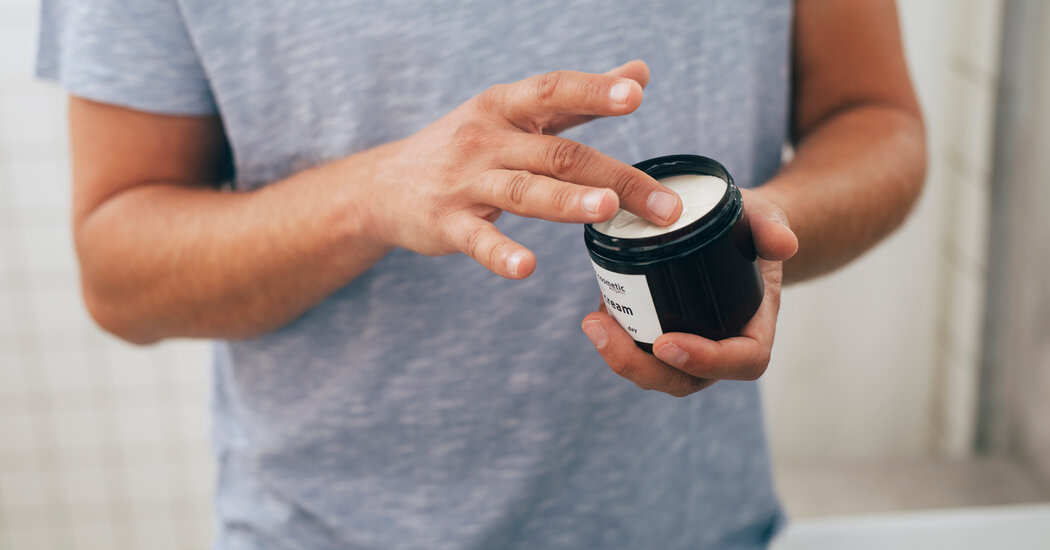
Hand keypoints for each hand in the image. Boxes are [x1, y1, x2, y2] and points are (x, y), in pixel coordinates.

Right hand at [360, 60, 683, 277]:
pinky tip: (526, 267)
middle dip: (615, 178)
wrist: (384, 185)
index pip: (553, 92)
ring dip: (567, 201)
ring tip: (607, 211)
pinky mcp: (447, 223)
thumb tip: (639, 72)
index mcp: (506, 107)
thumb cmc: (465, 146)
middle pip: (559, 154)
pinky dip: (501, 254)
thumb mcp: (512, 111)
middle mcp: (487, 139)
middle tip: (665, 205)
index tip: (634, 94)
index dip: (593, 91)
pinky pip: (477, 239)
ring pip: (523, 191)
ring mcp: (465, 182)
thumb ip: (575, 99)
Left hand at [580, 189, 798, 396]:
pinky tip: (595, 314)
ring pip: (655, 374)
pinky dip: (615, 342)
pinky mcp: (661, 337)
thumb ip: (773, 227)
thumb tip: (783, 244)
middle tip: (606, 332)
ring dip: (620, 357)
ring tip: (593, 322)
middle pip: (685, 379)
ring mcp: (690, 348)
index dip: (706, 361)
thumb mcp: (766, 218)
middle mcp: (722, 348)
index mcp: (755, 329)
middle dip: (642, 367)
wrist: (731, 230)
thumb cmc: (750, 228)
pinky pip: (639, 355)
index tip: (666, 343)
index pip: (741, 361)